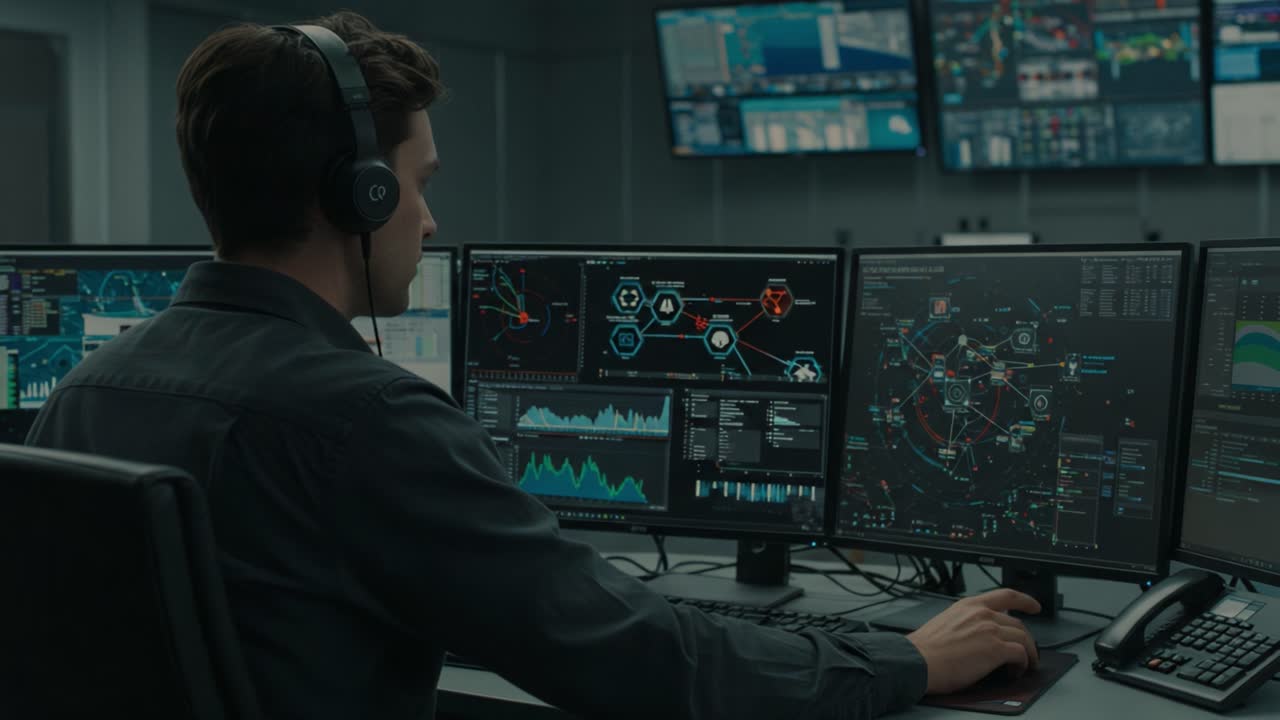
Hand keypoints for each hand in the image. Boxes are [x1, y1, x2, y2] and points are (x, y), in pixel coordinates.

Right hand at [906, 588, 1040, 694]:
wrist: (918, 661)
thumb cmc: (924, 649)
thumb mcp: (945, 622)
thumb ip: (965, 623)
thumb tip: (977, 637)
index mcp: (968, 605)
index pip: (1005, 595)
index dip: (1025, 600)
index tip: (1034, 606)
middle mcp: (982, 614)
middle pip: (1018, 623)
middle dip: (1026, 638)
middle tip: (1027, 650)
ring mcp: (990, 630)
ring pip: (1024, 638)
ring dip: (1028, 653)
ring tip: (1024, 666)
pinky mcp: (996, 649)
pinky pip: (1021, 654)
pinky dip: (1022, 664)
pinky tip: (1015, 671)